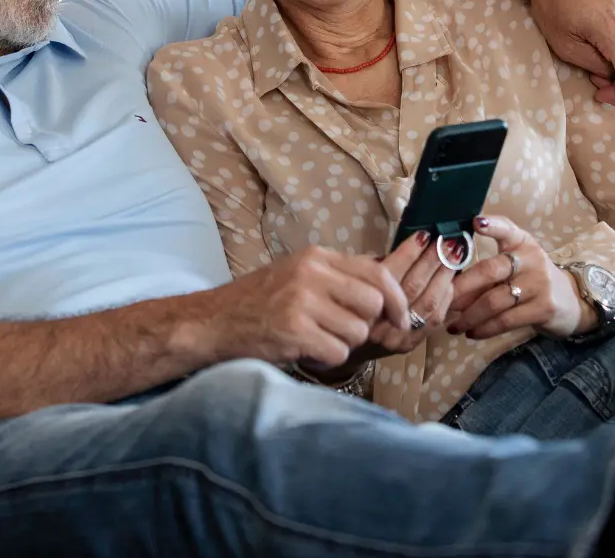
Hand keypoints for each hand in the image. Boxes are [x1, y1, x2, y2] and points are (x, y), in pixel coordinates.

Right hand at [208, 246, 409, 368]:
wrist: (214, 321)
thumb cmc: (259, 301)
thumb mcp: (298, 274)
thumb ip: (337, 276)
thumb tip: (386, 286)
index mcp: (316, 256)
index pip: (376, 273)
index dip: (396, 299)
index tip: (399, 317)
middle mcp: (311, 273)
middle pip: (373, 303)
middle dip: (366, 324)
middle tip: (343, 331)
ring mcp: (303, 301)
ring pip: (357, 332)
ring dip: (343, 343)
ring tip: (315, 338)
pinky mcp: (295, 330)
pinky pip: (338, 353)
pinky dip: (327, 358)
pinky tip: (305, 349)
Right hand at [358, 231, 457, 359]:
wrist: (347, 348)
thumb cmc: (347, 305)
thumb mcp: (351, 279)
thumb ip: (371, 266)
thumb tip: (404, 247)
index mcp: (358, 299)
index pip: (388, 272)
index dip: (408, 253)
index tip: (423, 235)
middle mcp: (377, 321)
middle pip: (411, 287)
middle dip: (431, 261)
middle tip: (445, 242)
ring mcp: (395, 336)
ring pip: (427, 303)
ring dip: (444, 277)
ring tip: (453, 256)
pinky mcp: (409, 345)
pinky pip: (434, 320)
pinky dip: (445, 298)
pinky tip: (451, 282)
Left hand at [444, 216, 596, 340]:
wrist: (571, 302)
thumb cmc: (530, 278)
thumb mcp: (515, 263)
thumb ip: (488, 266)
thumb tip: (447, 279)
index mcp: (520, 242)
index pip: (506, 228)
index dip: (492, 225)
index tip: (476, 223)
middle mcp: (531, 259)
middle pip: (490, 270)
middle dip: (461, 286)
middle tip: (441, 297)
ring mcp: (539, 284)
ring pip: (495, 300)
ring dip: (469, 315)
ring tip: (452, 323)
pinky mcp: (544, 308)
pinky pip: (507, 320)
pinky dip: (485, 328)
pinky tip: (471, 332)